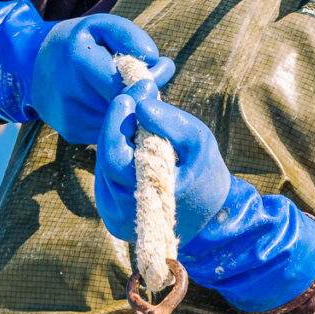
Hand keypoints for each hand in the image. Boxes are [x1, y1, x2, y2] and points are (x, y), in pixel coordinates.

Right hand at [29, 14, 174, 146]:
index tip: (155, 74)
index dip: (146, 82)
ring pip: (118, 121)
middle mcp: (69, 93)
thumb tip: (158, 63)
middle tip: (147, 84)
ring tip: (127, 92)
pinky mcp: (71, 133)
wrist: (34, 63)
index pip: (126, 84)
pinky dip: (116, 120)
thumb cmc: (77, 41)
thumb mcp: (101, 26)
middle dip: (141, 96)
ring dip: (131, 110)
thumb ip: (131, 37)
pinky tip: (112, 105)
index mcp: (78, 60)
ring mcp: (69, 117)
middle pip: (124, 105)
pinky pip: (108, 131)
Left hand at [95, 85, 232, 246]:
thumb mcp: (198, 141)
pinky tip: (130, 140)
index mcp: (150, 198)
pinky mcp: (112, 215)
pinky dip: (116, 154)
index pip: (116, 156)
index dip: (117, 122)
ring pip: (103, 166)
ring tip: (134, 117)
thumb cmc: (206, 172)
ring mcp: (116, 217)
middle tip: (128, 98)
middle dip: (115, 124)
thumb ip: (171, 124)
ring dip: (115, 137)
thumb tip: (140, 105)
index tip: (128, 96)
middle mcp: (127, 213)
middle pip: (106, 159)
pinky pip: (105, 177)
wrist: (211, 213)